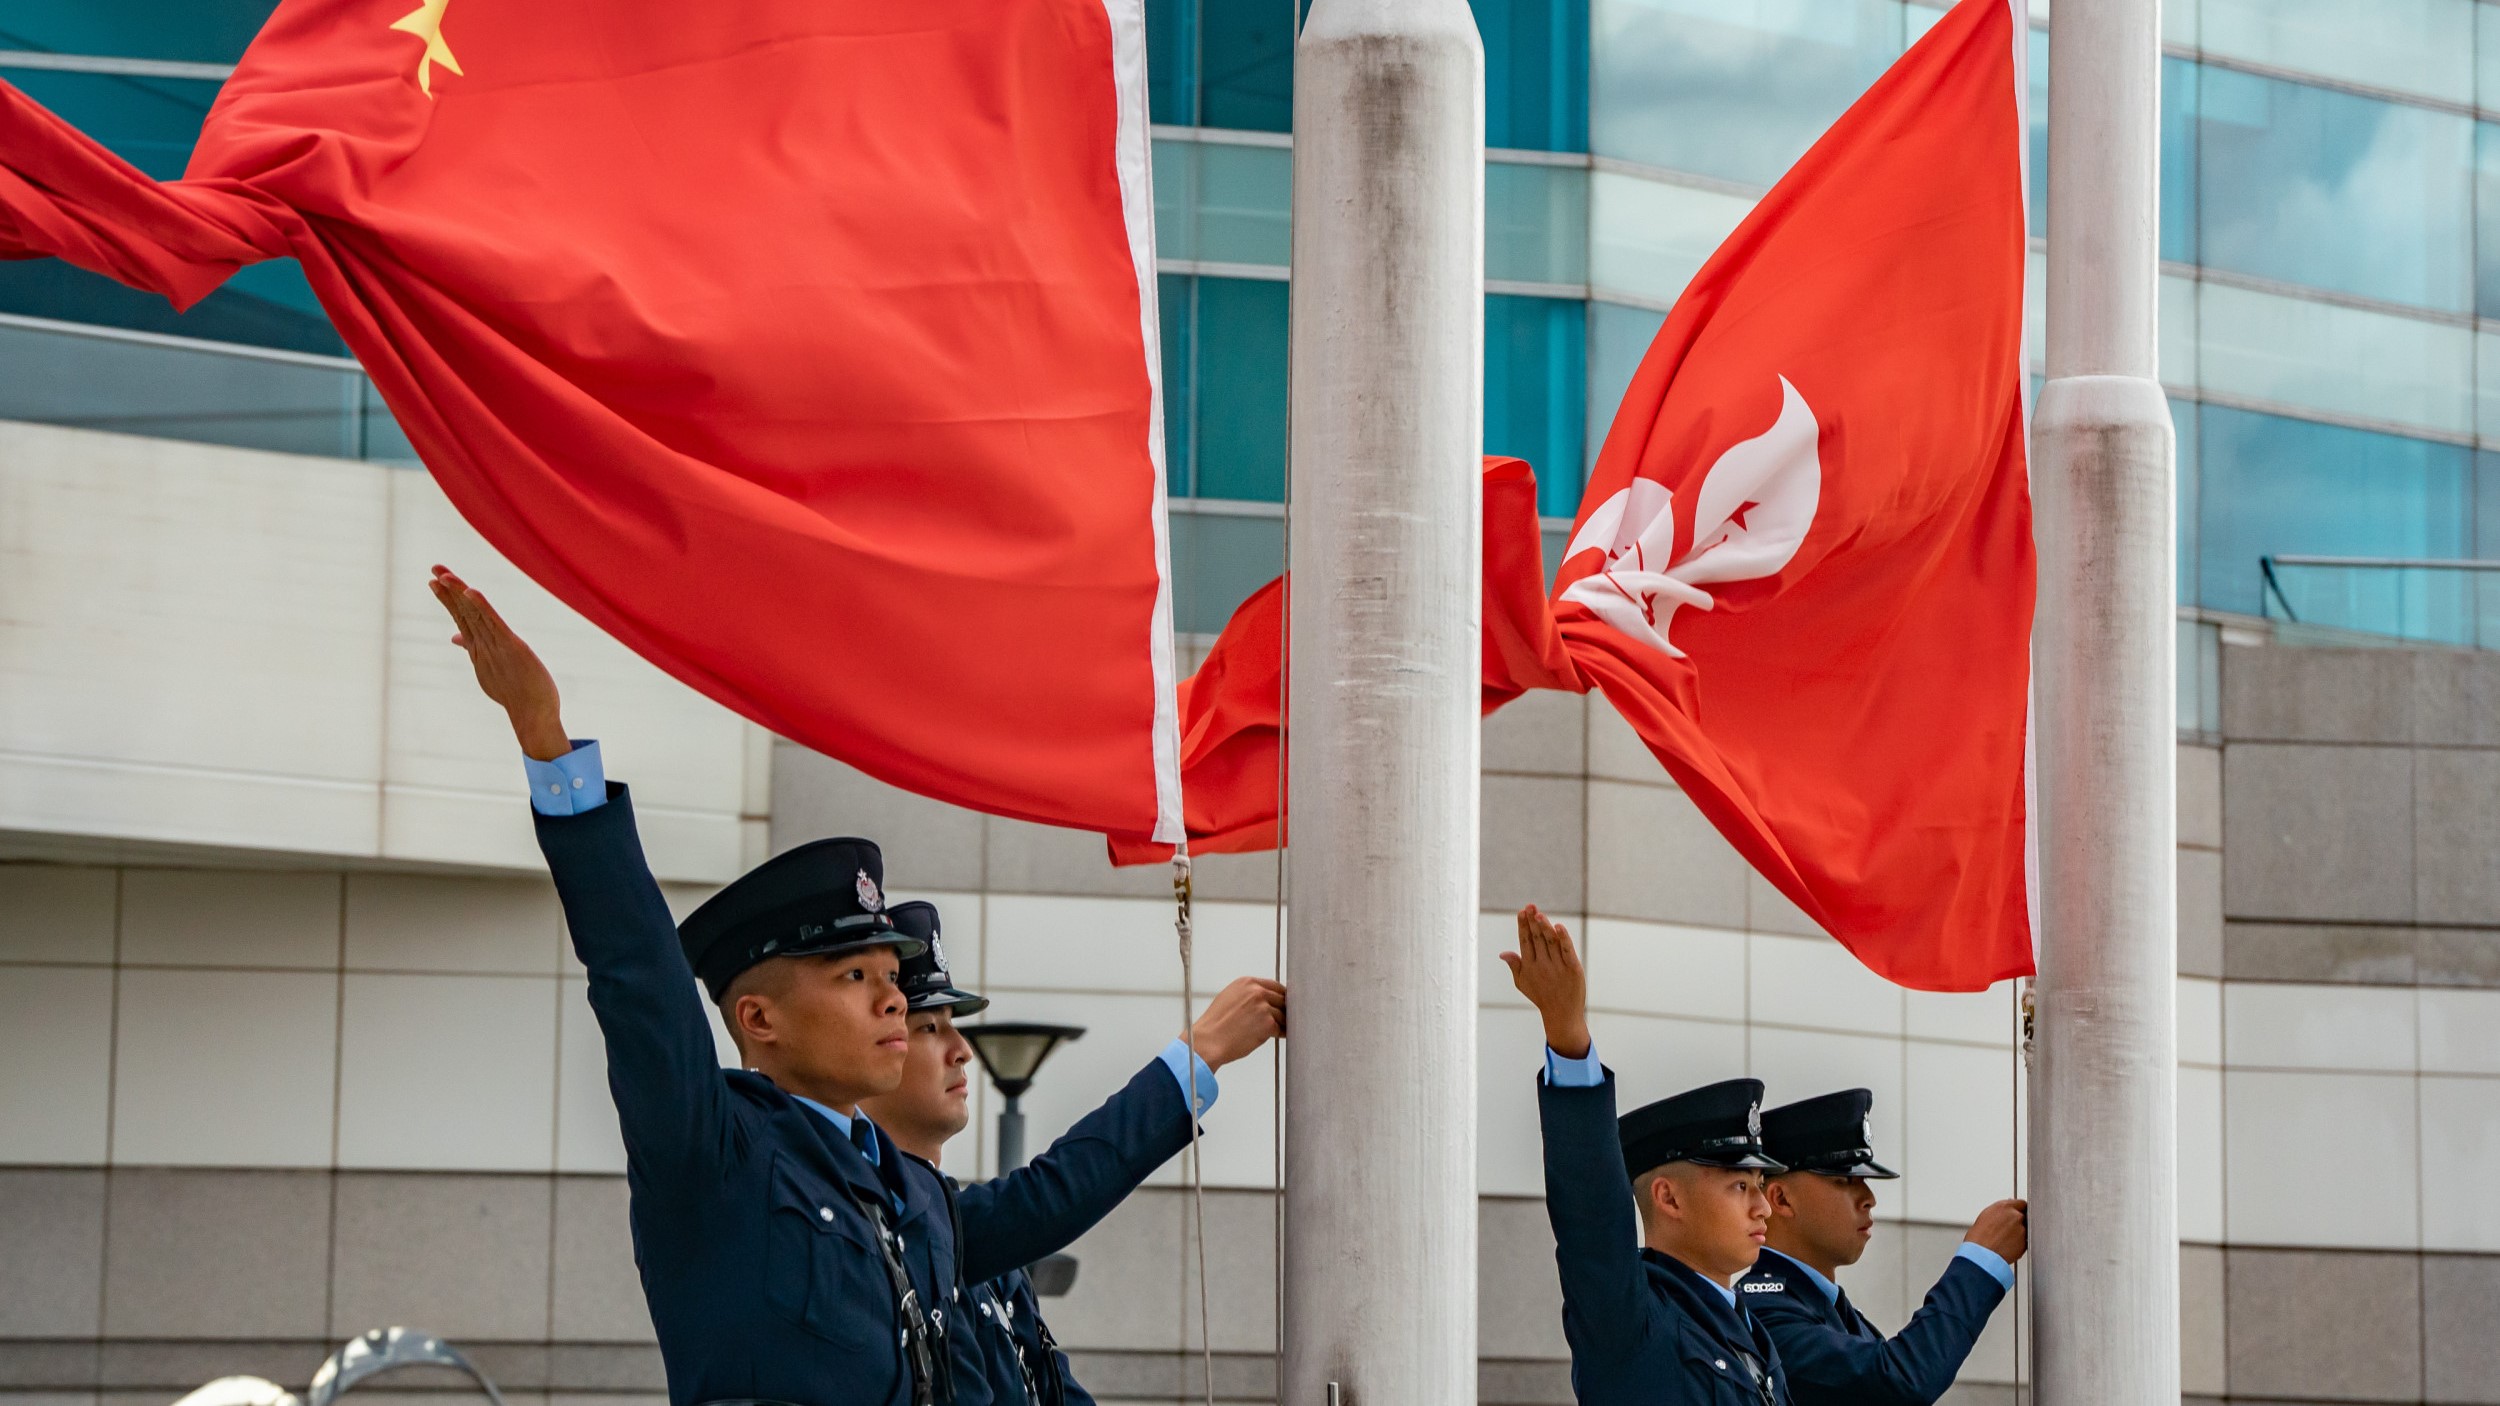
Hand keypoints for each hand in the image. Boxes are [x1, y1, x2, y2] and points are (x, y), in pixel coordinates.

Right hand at [429, 565, 569, 760]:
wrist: (533, 715)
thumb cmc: (517, 693)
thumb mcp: (491, 670)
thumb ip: (474, 652)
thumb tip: (456, 639)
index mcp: (479, 650)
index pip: (461, 618)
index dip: (449, 599)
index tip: (435, 581)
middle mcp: (483, 646)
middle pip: (463, 613)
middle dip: (448, 590)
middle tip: (434, 568)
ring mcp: (494, 647)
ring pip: (474, 615)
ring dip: (459, 593)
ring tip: (444, 575)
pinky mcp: (511, 647)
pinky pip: (493, 623)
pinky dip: (481, 606)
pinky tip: (470, 591)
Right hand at [1185, 976, 1285, 1068]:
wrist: (1209, 1041)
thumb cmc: (1215, 1024)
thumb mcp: (1229, 997)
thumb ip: (1248, 994)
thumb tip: (1264, 998)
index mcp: (1247, 983)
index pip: (1274, 985)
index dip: (1281, 996)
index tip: (1284, 1003)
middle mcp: (1257, 992)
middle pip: (1282, 999)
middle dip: (1283, 1010)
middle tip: (1283, 1019)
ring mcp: (1263, 1007)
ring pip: (1283, 1015)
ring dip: (1281, 1023)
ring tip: (1275, 1030)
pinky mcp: (1268, 1024)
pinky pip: (1281, 1029)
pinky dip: (1281, 1034)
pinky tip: (1275, 1037)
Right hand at [1500, 905, 1588, 1057]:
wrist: (1562, 1014)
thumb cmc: (1541, 997)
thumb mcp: (1523, 983)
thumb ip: (1515, 966)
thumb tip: (1503, 952)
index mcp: (1529, 966)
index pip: (1524, 941)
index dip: (1523, 926)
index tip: (1521, 912)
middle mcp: (1542, 965)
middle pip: (1536, 939)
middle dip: (1532, 921)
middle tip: (1530, 906)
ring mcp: (1558, 966)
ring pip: (1550, 942)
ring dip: (1544, 926)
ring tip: (1539, 913)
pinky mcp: (1573, 968)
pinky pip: (1567, 950)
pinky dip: (1563, 938)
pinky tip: (1558, 927)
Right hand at [1965, 1198, 2027, 1262]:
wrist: (1980, 1254)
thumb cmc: (1978, 1238)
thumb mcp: (1986, 1217)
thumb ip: (2000, 1212)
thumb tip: (2005, 1213)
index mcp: (2004, 1207)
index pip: (2020, 1203)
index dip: (2018, 1209)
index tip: (2017, 1213)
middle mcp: (2015, 1216)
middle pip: (2024, 1216)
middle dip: (2019, 1221)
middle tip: (2008, 1229)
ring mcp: (2021, 1229)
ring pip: (2025, 1229)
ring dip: (2019, 1233)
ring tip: (2004, 1240)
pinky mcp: (2025, 1243)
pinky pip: (2025, 1241)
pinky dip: (2019, 1243)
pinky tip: (2007, 1246)